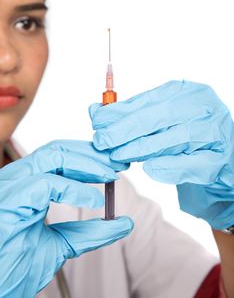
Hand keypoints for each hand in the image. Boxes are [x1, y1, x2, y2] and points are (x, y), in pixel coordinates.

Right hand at [0, 140, 132, 296]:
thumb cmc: (12, 269)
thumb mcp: (59, 246)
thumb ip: (88, 233)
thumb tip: (122, 223)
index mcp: (24, 187)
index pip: (58, 158)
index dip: (88, 159)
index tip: (114, 167)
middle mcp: (16, 181)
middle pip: (57, 150)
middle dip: (91, 154)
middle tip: (117, 163)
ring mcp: (10, 188)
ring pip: (51, 156)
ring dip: (86, 164)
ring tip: (109, 176)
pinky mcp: (9, 200)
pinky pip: (46, 183)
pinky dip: (73, 189)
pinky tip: (93, 200)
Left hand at [89, 80, 233, 228]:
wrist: (219, 156)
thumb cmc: (184, 134)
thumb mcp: (158, 118)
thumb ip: (131, 114)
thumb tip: (95, 111)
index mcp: (185, 91)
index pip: (148, 99)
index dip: (120, 111)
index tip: (97, 122)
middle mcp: (202, 107)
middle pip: (160, 116)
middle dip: (125, 130)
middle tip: (102, 142)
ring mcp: (214, 131)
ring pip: (174, 139)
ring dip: (141, 149)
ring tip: (119, 156)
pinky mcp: (219, 158)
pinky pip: (191, 163)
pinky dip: (168, 167)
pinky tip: (149, 169)